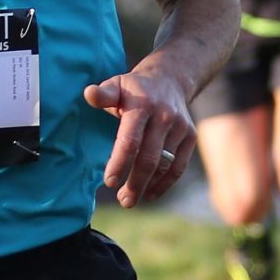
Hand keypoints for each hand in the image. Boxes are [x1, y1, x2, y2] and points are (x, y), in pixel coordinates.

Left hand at [85, 65, 195, 208]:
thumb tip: (89, 94)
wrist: (170, 79)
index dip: (119, 163)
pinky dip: (165, 183)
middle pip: (149, 158)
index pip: (130, 140)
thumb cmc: (134, 88)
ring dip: (147, 186)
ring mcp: (180, 127)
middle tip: (123, 200)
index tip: (109, 182)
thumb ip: (103, 94)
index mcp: (142, 105)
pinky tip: (150, 194)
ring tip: (130, 199)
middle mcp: (164, 116)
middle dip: (135, 183)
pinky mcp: (190, 136)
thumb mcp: (117, 84)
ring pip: (164, 165)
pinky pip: (179, 166)